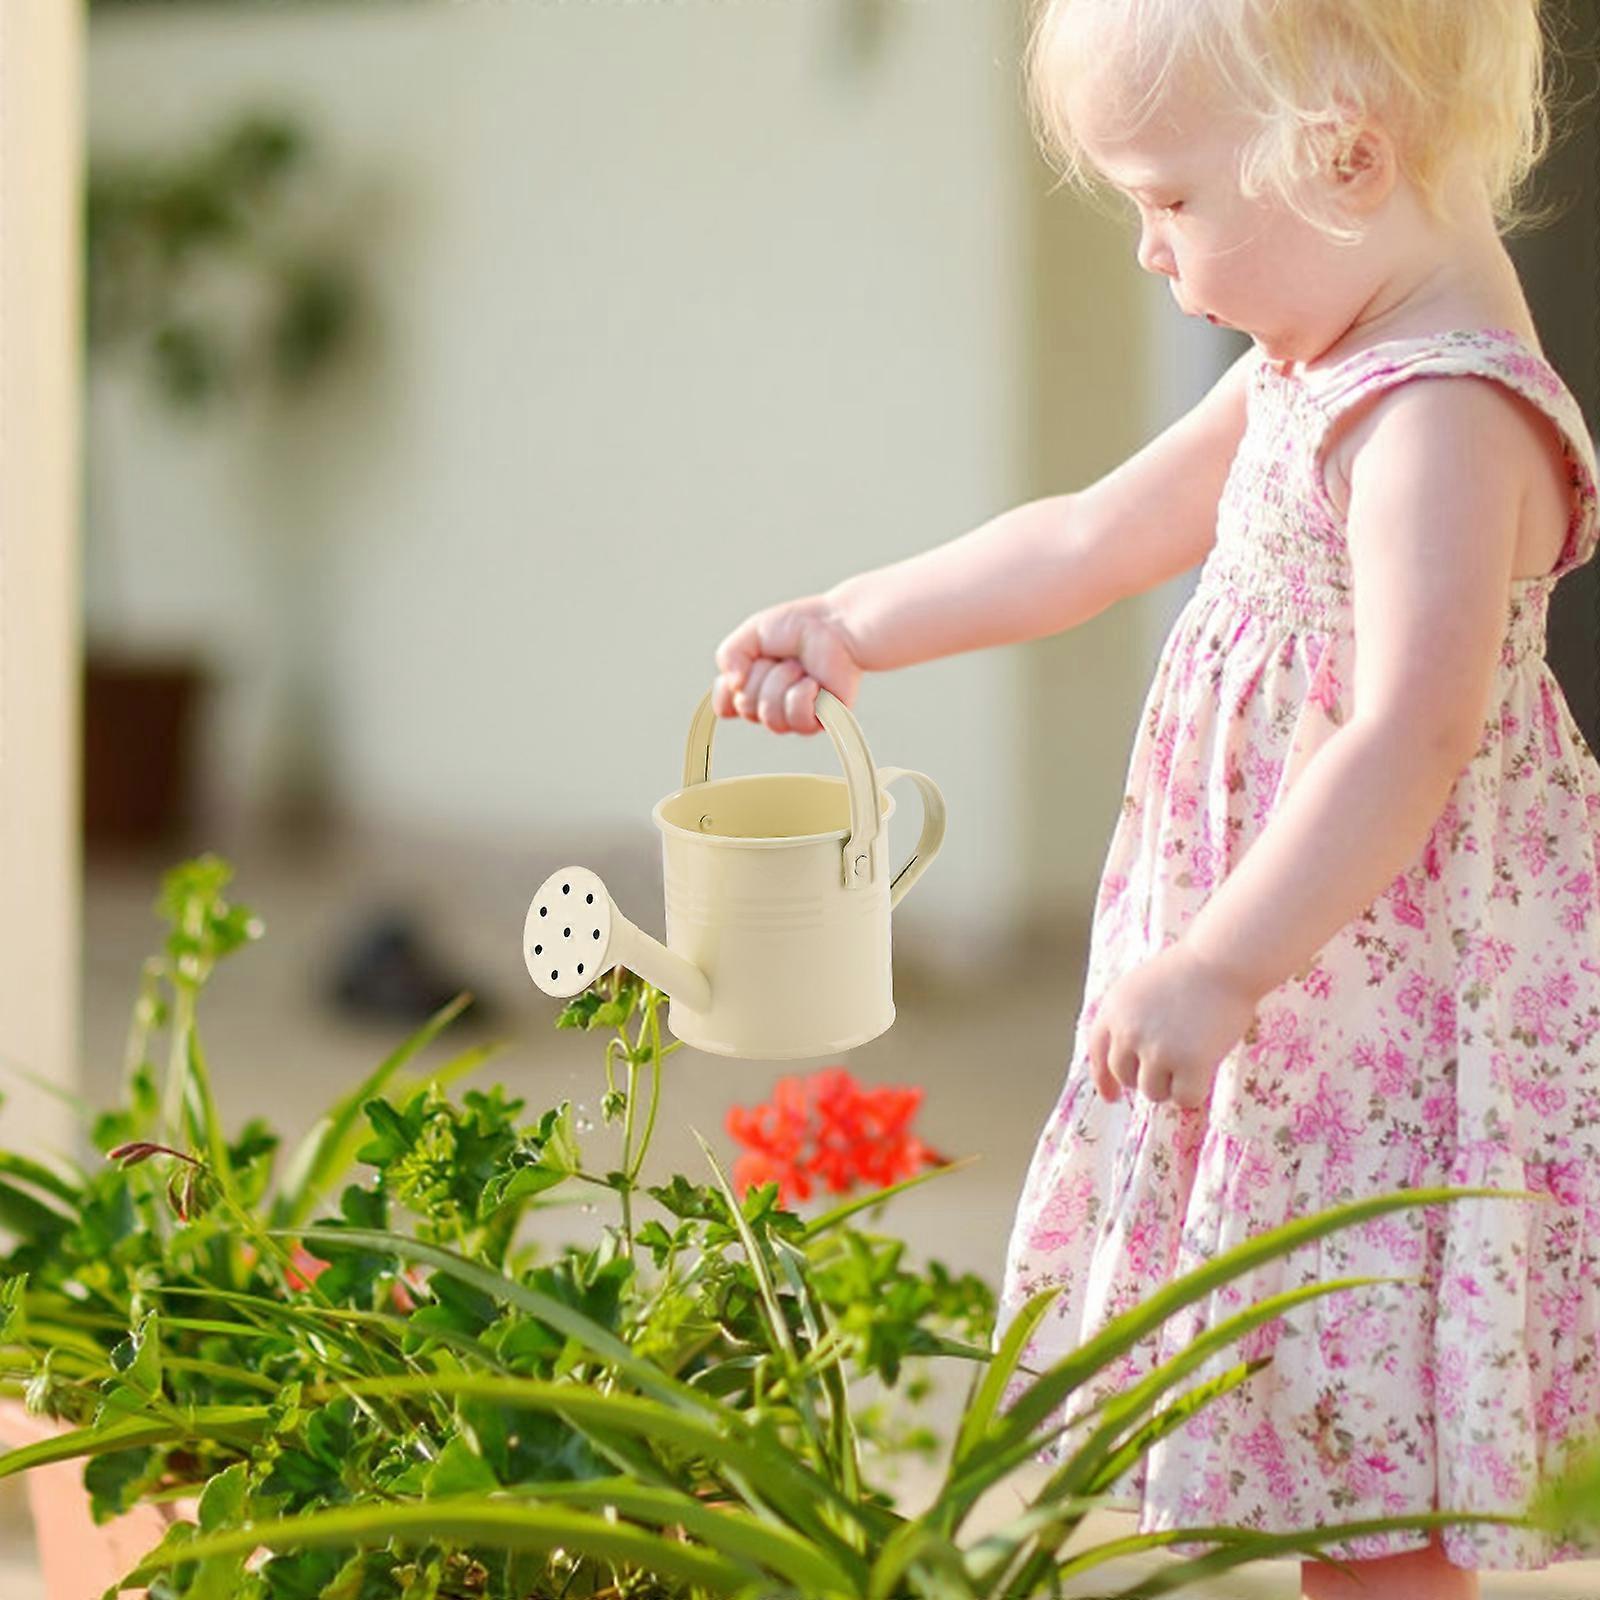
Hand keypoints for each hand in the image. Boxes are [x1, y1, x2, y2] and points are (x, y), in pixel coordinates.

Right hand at [712, 594, 865, 733]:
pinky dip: (802, 695)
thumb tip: (733, 685)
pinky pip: (798, 720)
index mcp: (752, 687)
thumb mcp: (751, 634)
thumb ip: (729, 655)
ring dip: (783, 683)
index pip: (725, 708)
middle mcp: (771, 706)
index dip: (727, 692)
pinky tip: (813, 682)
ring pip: (770, 717)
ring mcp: (795, 716)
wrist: (834, 625)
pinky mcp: (820, 721)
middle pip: (746, 707)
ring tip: (799, 667)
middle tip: (783, 658)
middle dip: (762, 675)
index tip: (742, 669)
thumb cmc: (797, 628)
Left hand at [1086, 941, 1257, 1108]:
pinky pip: (1184, 1099)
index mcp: (1113, 1010)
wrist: (1222, 960)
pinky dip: (1195, 1093)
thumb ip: (1129, 1019)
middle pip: (1124, 1077)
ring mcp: (1156, 1050)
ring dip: (1171, 1085)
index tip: (1111, 1097)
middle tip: (1171, 1066)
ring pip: (1152, 1092)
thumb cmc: (1191, 969)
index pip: (1097, 1053)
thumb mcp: (1140, 988)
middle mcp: (1127, 1032)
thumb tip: (1131, 1062)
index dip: (1103, 1078)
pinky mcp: (1188, 1063)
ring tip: (1191, 1060)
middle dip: (1145, 1077)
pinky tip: (1205, 1072)